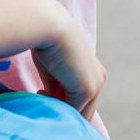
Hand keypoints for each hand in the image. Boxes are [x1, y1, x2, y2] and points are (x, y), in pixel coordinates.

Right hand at [30, 0, 106, 120]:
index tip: (41, 93)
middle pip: (85, 110)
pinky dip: (57, 107)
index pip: (82, 99)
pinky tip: (41, 91)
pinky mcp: (88, 89)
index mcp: (93, 71)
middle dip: (64, 111)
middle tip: (41, 98)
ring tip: (40, 94)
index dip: (63, 102)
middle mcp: (99, 78)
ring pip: (80, 112)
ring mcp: (96, 85)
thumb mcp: (53, 70)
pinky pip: (72, 110)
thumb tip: (52, 100)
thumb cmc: (46, 43)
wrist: (50, 27)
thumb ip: (56, 86)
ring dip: (60, 110)